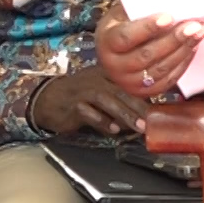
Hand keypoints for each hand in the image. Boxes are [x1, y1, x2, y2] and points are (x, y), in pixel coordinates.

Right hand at [31, 64, 158, 135]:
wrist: (47, 99)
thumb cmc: (78, 96)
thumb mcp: (99, 90)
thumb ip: (119, 98)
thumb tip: (143, 111)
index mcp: (104, 73)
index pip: (126, 81)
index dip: (143, 94)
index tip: (156, 109)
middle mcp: (94, 79)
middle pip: (119, 90)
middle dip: (136, 106)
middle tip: (149, 120)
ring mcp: (82, 91)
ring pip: (105, 100)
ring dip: (123, 114)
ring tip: (137, 126)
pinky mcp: (73, 105)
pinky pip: (89, 113)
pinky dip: (101, 121)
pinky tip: (112, 130)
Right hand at [94, 12, 203, 99]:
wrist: (112, 51)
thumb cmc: (121, 24)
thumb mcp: (122, 12)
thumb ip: (139, 10)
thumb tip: (169, 2)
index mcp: (106, 42)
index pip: (126, 37)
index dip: (148, 28)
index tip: (169, 17)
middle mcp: (114, 66)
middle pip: (146, 55)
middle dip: (173, 40)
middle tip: (194, 26)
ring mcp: (129, 82)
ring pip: (160, 69)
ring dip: (183, 51)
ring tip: (199, 34)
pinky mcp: (144, 92)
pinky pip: (167, 80)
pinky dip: (182, 64)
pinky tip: (192, 48)